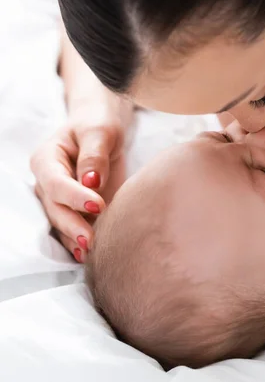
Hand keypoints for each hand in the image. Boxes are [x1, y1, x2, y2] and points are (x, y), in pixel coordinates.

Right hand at [31, 107, 126, 261]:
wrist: (101, 131)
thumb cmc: (97, 125)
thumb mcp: (100, 131)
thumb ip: (94, 154)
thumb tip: (91, 181)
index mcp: (46, 159)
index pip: (56, 183)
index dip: (74, 196)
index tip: (97, 205)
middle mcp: (47, 182)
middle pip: (54, 208)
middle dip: (71, 225)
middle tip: (90, 239)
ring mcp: (58, 199)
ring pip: (60, 223)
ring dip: (74, 239)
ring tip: (89, 253)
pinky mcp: (73, 210)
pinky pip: (72, 229)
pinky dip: (78, 243)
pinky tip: (88, 256)